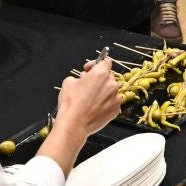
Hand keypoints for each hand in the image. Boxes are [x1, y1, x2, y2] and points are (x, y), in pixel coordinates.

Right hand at [38, 56, 122, 173]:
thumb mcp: (68, 82)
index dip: (96, 64)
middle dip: (98, 79)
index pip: (105, 61)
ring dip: (102, 91)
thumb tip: (82, 79)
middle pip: (108, 76)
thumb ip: (79, 76)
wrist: (74, 123)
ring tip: (90, 99)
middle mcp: (111, 84)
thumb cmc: (72, 104)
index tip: (90, 69)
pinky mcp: (116, 109)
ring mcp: (116, 97)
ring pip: (111, 90)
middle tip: (87, 85)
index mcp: (101, 73)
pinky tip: (95, 107)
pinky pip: (112, 102)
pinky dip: (106, 102)